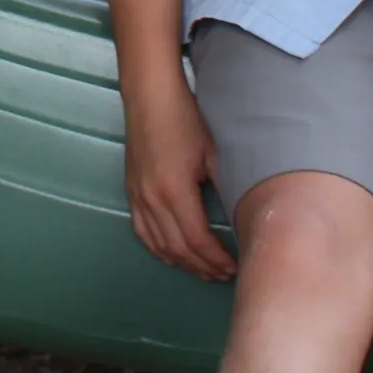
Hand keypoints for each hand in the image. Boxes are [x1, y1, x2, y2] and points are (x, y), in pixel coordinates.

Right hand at [123, 79, 234, 279]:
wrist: (150, 97)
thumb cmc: (185, 120)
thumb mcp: (214, 154)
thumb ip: (225, 187)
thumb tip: (242, 218)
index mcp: (174, 191)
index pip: (198, 241)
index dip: (217, 260)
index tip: (236, 267)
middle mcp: (152, 200)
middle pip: (178, 249)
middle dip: (203, 267)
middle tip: (225, 275)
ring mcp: (137, 197)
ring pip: (159, 245)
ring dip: (182, 263)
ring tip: (204, 270)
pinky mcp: (131, 191)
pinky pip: (142, 231)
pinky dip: (159, 249)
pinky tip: (174, 255)